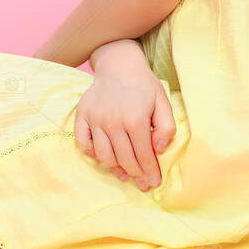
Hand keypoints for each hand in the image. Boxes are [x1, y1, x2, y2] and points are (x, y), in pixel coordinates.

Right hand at [74, 65, 175, 189]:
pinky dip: (93, 154)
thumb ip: (166, 128)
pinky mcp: (82, 116)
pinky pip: (84, 144)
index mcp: (135, 119)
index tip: (154, 183)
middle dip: (136, 175)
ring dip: (115, 168)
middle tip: (142, 183)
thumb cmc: (143, 86)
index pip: (143, 155)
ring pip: (104, 156)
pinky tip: (105, 156)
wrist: (118, 65)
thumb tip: (158, 150)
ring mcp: (95, 119)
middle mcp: (113, 121)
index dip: (150, 172)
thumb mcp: (163, 102)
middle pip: (124, 159)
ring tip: (125, 173)